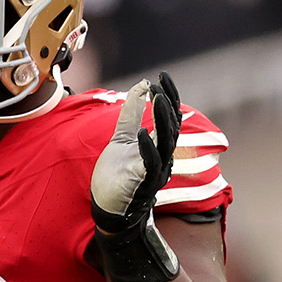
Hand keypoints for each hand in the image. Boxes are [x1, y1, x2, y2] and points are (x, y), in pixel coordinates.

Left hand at [91, 71, 178, 232]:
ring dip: (162, 120)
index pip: (169, 116)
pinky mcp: (143, 182)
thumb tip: (142, 86)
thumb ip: (131, 114)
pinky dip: (146, 148)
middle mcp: (162, 155)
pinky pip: (150, 164)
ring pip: (166, 142)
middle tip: (161, 84)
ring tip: (158, 99)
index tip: (161, 76)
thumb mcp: (122, 138)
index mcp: (158, 144)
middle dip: (168, 104)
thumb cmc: (118, 173)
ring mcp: (155, 169)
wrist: (109, 205)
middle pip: (171, 126)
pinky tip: (140, 133)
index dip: (168, 95)